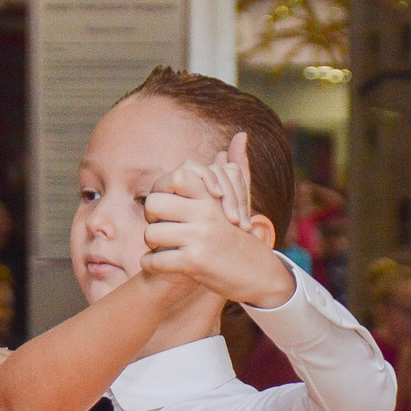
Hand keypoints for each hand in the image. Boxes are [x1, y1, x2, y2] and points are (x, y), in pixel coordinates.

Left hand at [140, 134, 291, 308]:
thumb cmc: (242, 237)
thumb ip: (236, 168)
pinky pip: (155, 261)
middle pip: (154, 203)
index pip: (174, 177)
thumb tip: (241, 135)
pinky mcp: (194, 262)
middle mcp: (205, 212)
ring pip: (151, 233)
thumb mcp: (240, 200)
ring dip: (150, 244)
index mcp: (212, 197)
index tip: (166, 205)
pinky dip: (151, 265)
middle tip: (158, 227)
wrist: (260, 276)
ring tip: (160, 248)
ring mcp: (199, 237)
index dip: (162, 189)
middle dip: (150, 217)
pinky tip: (159, 265)